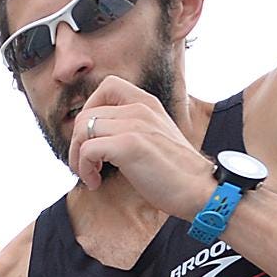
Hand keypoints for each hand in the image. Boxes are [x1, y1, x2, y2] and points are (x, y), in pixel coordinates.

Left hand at [69, 75, 215, 209]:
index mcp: (147, 103)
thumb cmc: (175, 172)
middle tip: (86, 165)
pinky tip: (96, 182)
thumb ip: (131, 127)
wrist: (199, 190)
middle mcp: (140, 109)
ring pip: (82, 130)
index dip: (90, 109)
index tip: (92, 137)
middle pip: (86, 113)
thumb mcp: (154, 137)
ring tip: (91, 175)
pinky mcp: (129, 145)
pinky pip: (87, 149)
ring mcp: (135, 125)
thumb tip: (98, 135)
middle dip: (77, 142)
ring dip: (77, 157)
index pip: (107, 86)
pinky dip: (84, 169)